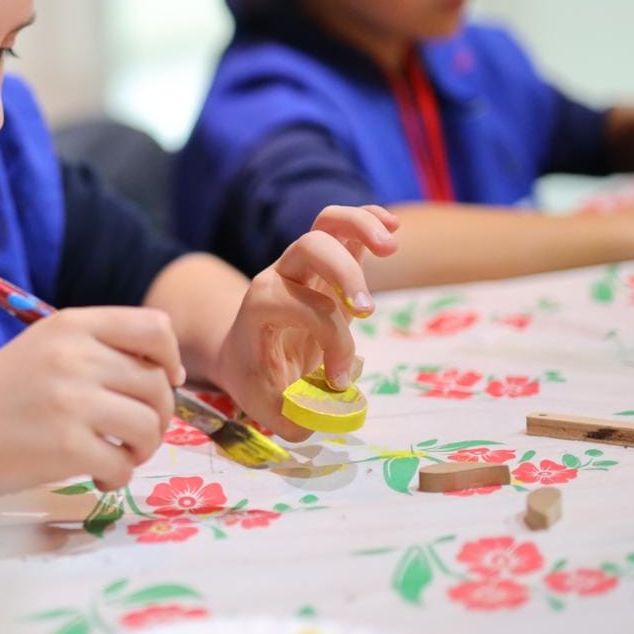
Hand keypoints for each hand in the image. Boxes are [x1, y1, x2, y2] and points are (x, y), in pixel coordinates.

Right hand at [0, 307, 183, 499]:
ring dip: (143, 449)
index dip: (169, 359)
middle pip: (157, 384)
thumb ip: (95, 349)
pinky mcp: (68, 447)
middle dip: (157, 415)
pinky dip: (117, 477)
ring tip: (116, 455)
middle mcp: (75, 356)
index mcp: (70, 325)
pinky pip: (124, 465)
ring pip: (149, 426)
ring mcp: (72, 402)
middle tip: (133, 435)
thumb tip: (164, 374)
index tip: (163, 382)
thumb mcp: (43, 349)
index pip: (155, 328)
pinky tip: (95, 476)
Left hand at [213, 205, 398, 440]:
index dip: (331, 343)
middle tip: (366, 311)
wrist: (240, 352)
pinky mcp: (325, 263)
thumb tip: (331, 410)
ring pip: (326, 223)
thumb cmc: (256, 378)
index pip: (302, 307)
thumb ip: (296, 415)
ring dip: (361, 226)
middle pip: (310, 245)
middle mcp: (280, 276)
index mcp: (261, 308)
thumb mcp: (266, 407)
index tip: (337, 381)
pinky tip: (393, 229)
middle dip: (344, 273)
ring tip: (391, 246)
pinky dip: (368, 218)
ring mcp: (302, 264)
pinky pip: (342, 226)